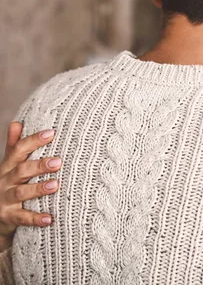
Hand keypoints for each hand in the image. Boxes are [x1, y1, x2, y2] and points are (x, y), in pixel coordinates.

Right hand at [0, 122, 61, 250]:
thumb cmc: (8, 184)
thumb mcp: (9, 165)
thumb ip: (14, 146)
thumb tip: (17, 122)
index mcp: (8, 166)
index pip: (19, 150)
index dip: (34, 141)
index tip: (51, 133)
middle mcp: (5, 181)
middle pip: (21, 171)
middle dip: (39, 165)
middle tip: (59, 162)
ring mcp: (5, 200)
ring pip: (21, 193)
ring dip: (38, 189)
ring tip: (56, 185)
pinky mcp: (8, 217)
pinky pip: (22, 218)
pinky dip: (35, 218)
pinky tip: (49, 219)